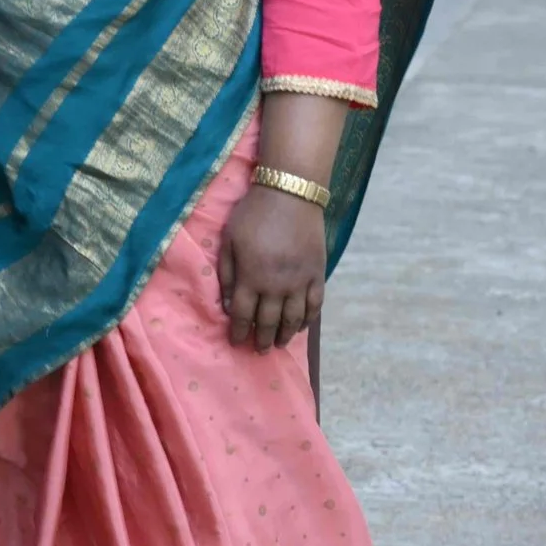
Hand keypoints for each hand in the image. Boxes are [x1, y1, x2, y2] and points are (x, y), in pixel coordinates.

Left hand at [218, 180, 326, 351]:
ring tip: (277, 344)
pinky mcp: (317, 274)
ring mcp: (300, 281)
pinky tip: (300, 327)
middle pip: (268, 321)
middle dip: (261, 339)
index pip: (243, 314)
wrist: (290, 195)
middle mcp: (277, 285)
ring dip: (284, 335)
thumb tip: (228, 305)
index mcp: (251, 277)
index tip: (236, 342)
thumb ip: (228, 274)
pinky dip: (308, 320)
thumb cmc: (252, 214)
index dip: (239, 331)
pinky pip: (314, 305)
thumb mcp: (229, 240)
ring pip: (293, 318)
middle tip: (257, 350)